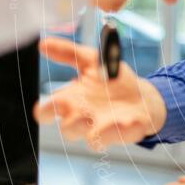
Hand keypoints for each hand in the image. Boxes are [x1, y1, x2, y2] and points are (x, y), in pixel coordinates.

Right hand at [33, 37, 166, 150]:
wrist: (142, 94)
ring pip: (92, 141)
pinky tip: (131, 121)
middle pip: (68, 130)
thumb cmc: (111, 80)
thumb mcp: (91, 60)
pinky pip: (121, 137)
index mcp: (71, 100)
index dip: (44, 111)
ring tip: (107, 119)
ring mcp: (103, 128)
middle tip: (83, 114)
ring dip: (98, 133)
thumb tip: (42, 43)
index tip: (51, 104)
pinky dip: (125, 131)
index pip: (47, 112)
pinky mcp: (123, 133)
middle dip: (73, 124)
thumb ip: (68, 53)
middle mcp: (83, 118)